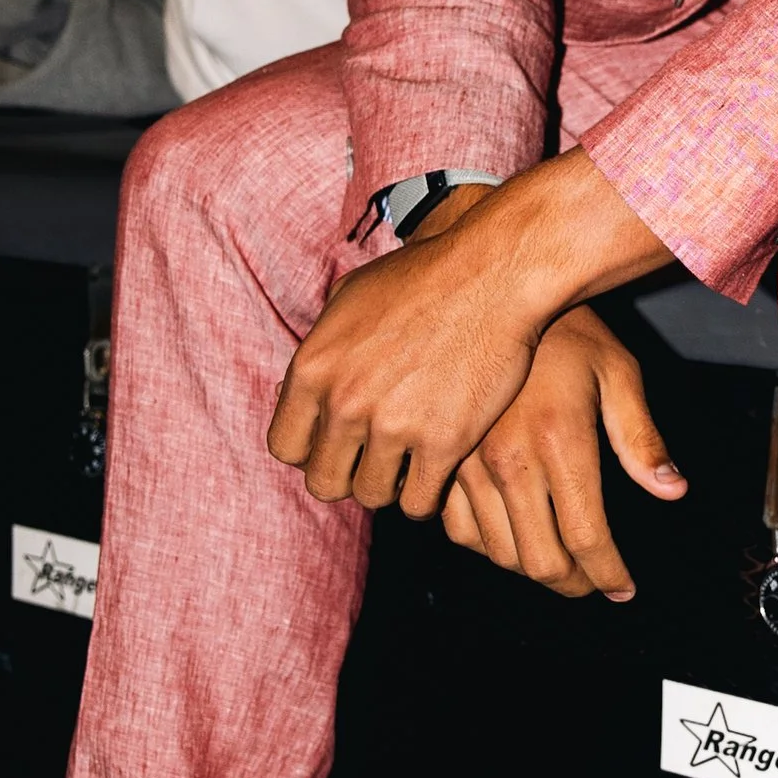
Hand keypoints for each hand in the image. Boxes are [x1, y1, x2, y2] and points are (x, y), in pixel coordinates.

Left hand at [268, 150, 672, 520]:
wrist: (492, 274)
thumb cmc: (423, 279)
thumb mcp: (349, 298)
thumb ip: (321, 349)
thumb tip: (299, 388)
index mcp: (313, 367)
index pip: (285, 447)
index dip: (312, 450)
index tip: (340, 441)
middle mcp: (344, 402)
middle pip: (324, 482)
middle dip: (348, 473)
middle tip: (376, 457)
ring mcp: (393, 425)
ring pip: (371, 496)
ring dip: (390, 484)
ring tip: (411, 462)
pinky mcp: (443, 443)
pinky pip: (418, 503)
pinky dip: (427, 495)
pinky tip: (438, 472)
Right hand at [441, 306, 685, 600]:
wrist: (489, 293)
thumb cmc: (564, 330)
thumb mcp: (617, 371)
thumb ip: (641, 438)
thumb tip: (671, 490)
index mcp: (559, 443)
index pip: (586, 539)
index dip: (608, 575)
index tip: (623, 588)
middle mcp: (508, 462)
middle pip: (541, 561)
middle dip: (574, 584)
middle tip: (594, 582)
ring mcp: (466, 465)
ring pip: (500, 554)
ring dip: (533, 570)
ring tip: (561, 564)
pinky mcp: (441, 462)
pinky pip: (459, 531)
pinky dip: (488, 546)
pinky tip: (514, 536)